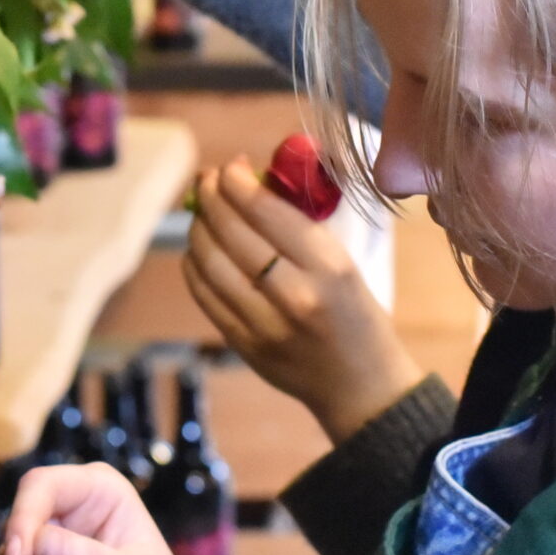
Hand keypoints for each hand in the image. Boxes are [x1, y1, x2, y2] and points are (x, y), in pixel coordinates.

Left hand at [184, 156, 426, 442]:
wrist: (361, 386)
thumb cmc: (357, 315)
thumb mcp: (344, 264)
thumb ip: (299, 227)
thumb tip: (249, 183)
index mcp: (329, 267)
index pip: (268, 213)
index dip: (238, 184)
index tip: (229, 168)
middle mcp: (296, 295)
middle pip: (233, 235)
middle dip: (211, 199)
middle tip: (206, 182)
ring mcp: (265, 325)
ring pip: (211, 264)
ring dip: (198, 230)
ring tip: (201, 214)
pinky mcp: (244, 346)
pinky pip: (205, 296)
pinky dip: (194, 266)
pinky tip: (198, 251)